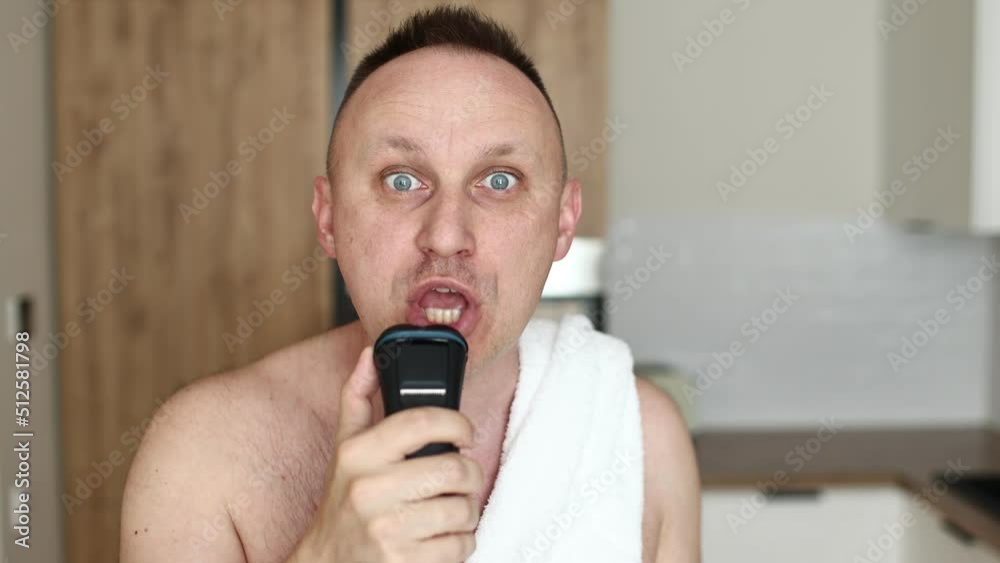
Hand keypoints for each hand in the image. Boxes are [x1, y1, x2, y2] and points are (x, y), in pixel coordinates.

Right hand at [297, 346, 482, 562]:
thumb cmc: (343, 503)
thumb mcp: (344, 449)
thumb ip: (357, 398)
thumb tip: (370, 354)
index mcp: (358, 454)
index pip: (423, 421)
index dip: (457, 423)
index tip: (464, 432)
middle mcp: (369, 490)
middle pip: (454, 468)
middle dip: (470, 474)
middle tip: (461, 477)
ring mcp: (388, 530)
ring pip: (464, 509)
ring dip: (467, 510)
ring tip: (449, 508)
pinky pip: (462, 545)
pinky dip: (461, 542)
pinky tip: (441, 537)